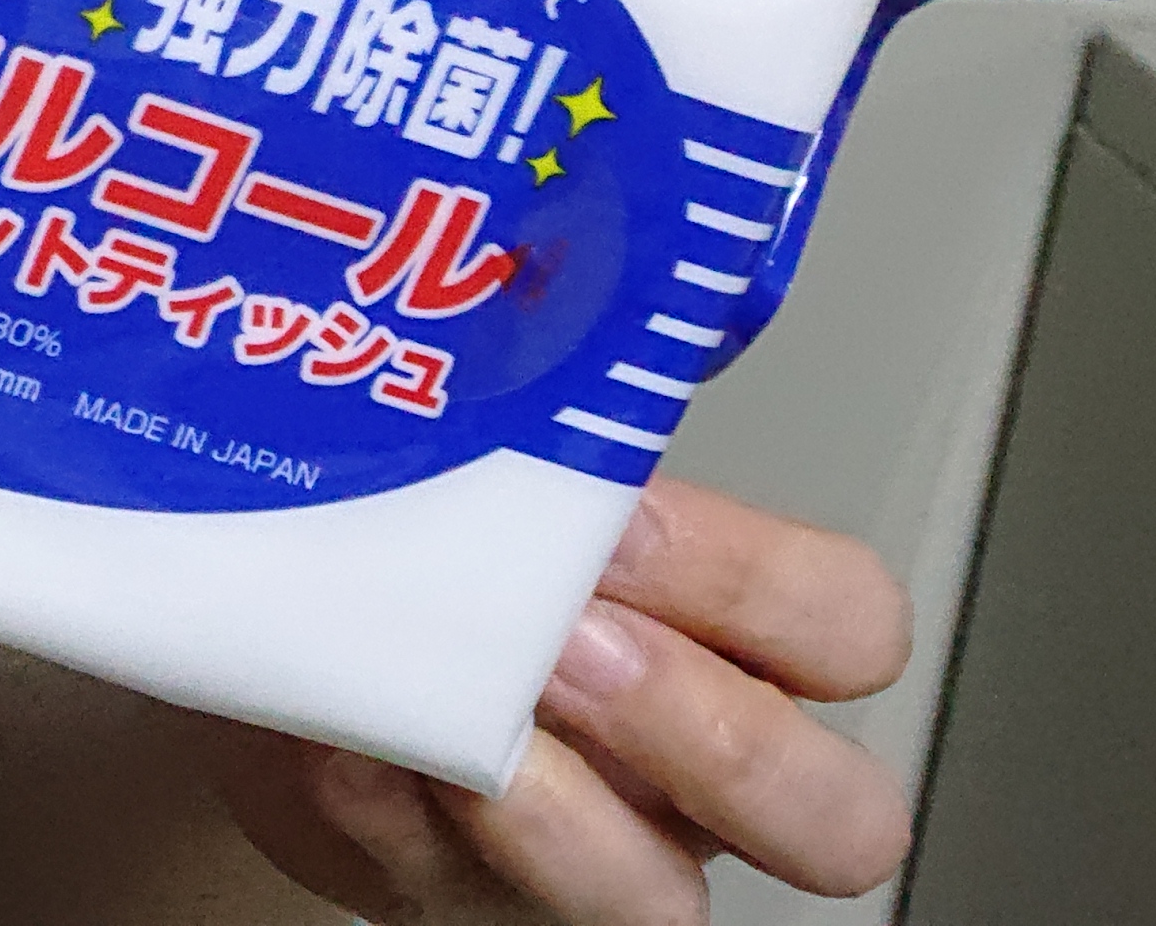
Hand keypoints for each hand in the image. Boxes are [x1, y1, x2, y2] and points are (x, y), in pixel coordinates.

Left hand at [212, 477, 913, 921]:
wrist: (307, 670)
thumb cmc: (446, 561)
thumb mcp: (519, 475)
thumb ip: (547, 418)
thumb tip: (529, 290)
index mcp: (739, 646)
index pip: (848, 626)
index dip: (758, 586)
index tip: (628, 518)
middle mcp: (696, 781)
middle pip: (831, 814)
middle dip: (704, 728)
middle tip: (573, 642)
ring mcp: (594, 861)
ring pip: (654, 900)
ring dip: (552, 804)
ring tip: (456, 714)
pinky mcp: (455, 902)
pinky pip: (435, 882)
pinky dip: (375, 798)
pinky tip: (327, 731)